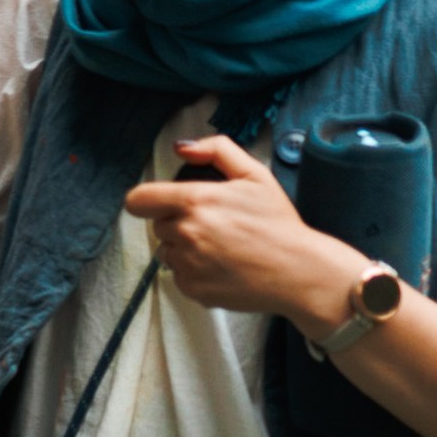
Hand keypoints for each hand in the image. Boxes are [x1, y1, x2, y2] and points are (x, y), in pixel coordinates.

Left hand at [122, 135, 363, 333]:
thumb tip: (181, 148)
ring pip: (167, 251)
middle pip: (158, 225)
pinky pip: (179, 275)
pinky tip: (222, 266)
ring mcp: (187, 264)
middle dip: (178, 222)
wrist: (297, 271)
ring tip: (220, 247)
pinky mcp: (192, 289)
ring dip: (184, 247)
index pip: (139, 200)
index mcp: (195, 201)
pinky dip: (194, 271)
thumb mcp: (254, 174)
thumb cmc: (277, 222)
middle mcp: (185, 233)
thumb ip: (216, 151)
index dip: (146, 199)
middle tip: (213, 224)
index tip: (159, 202)